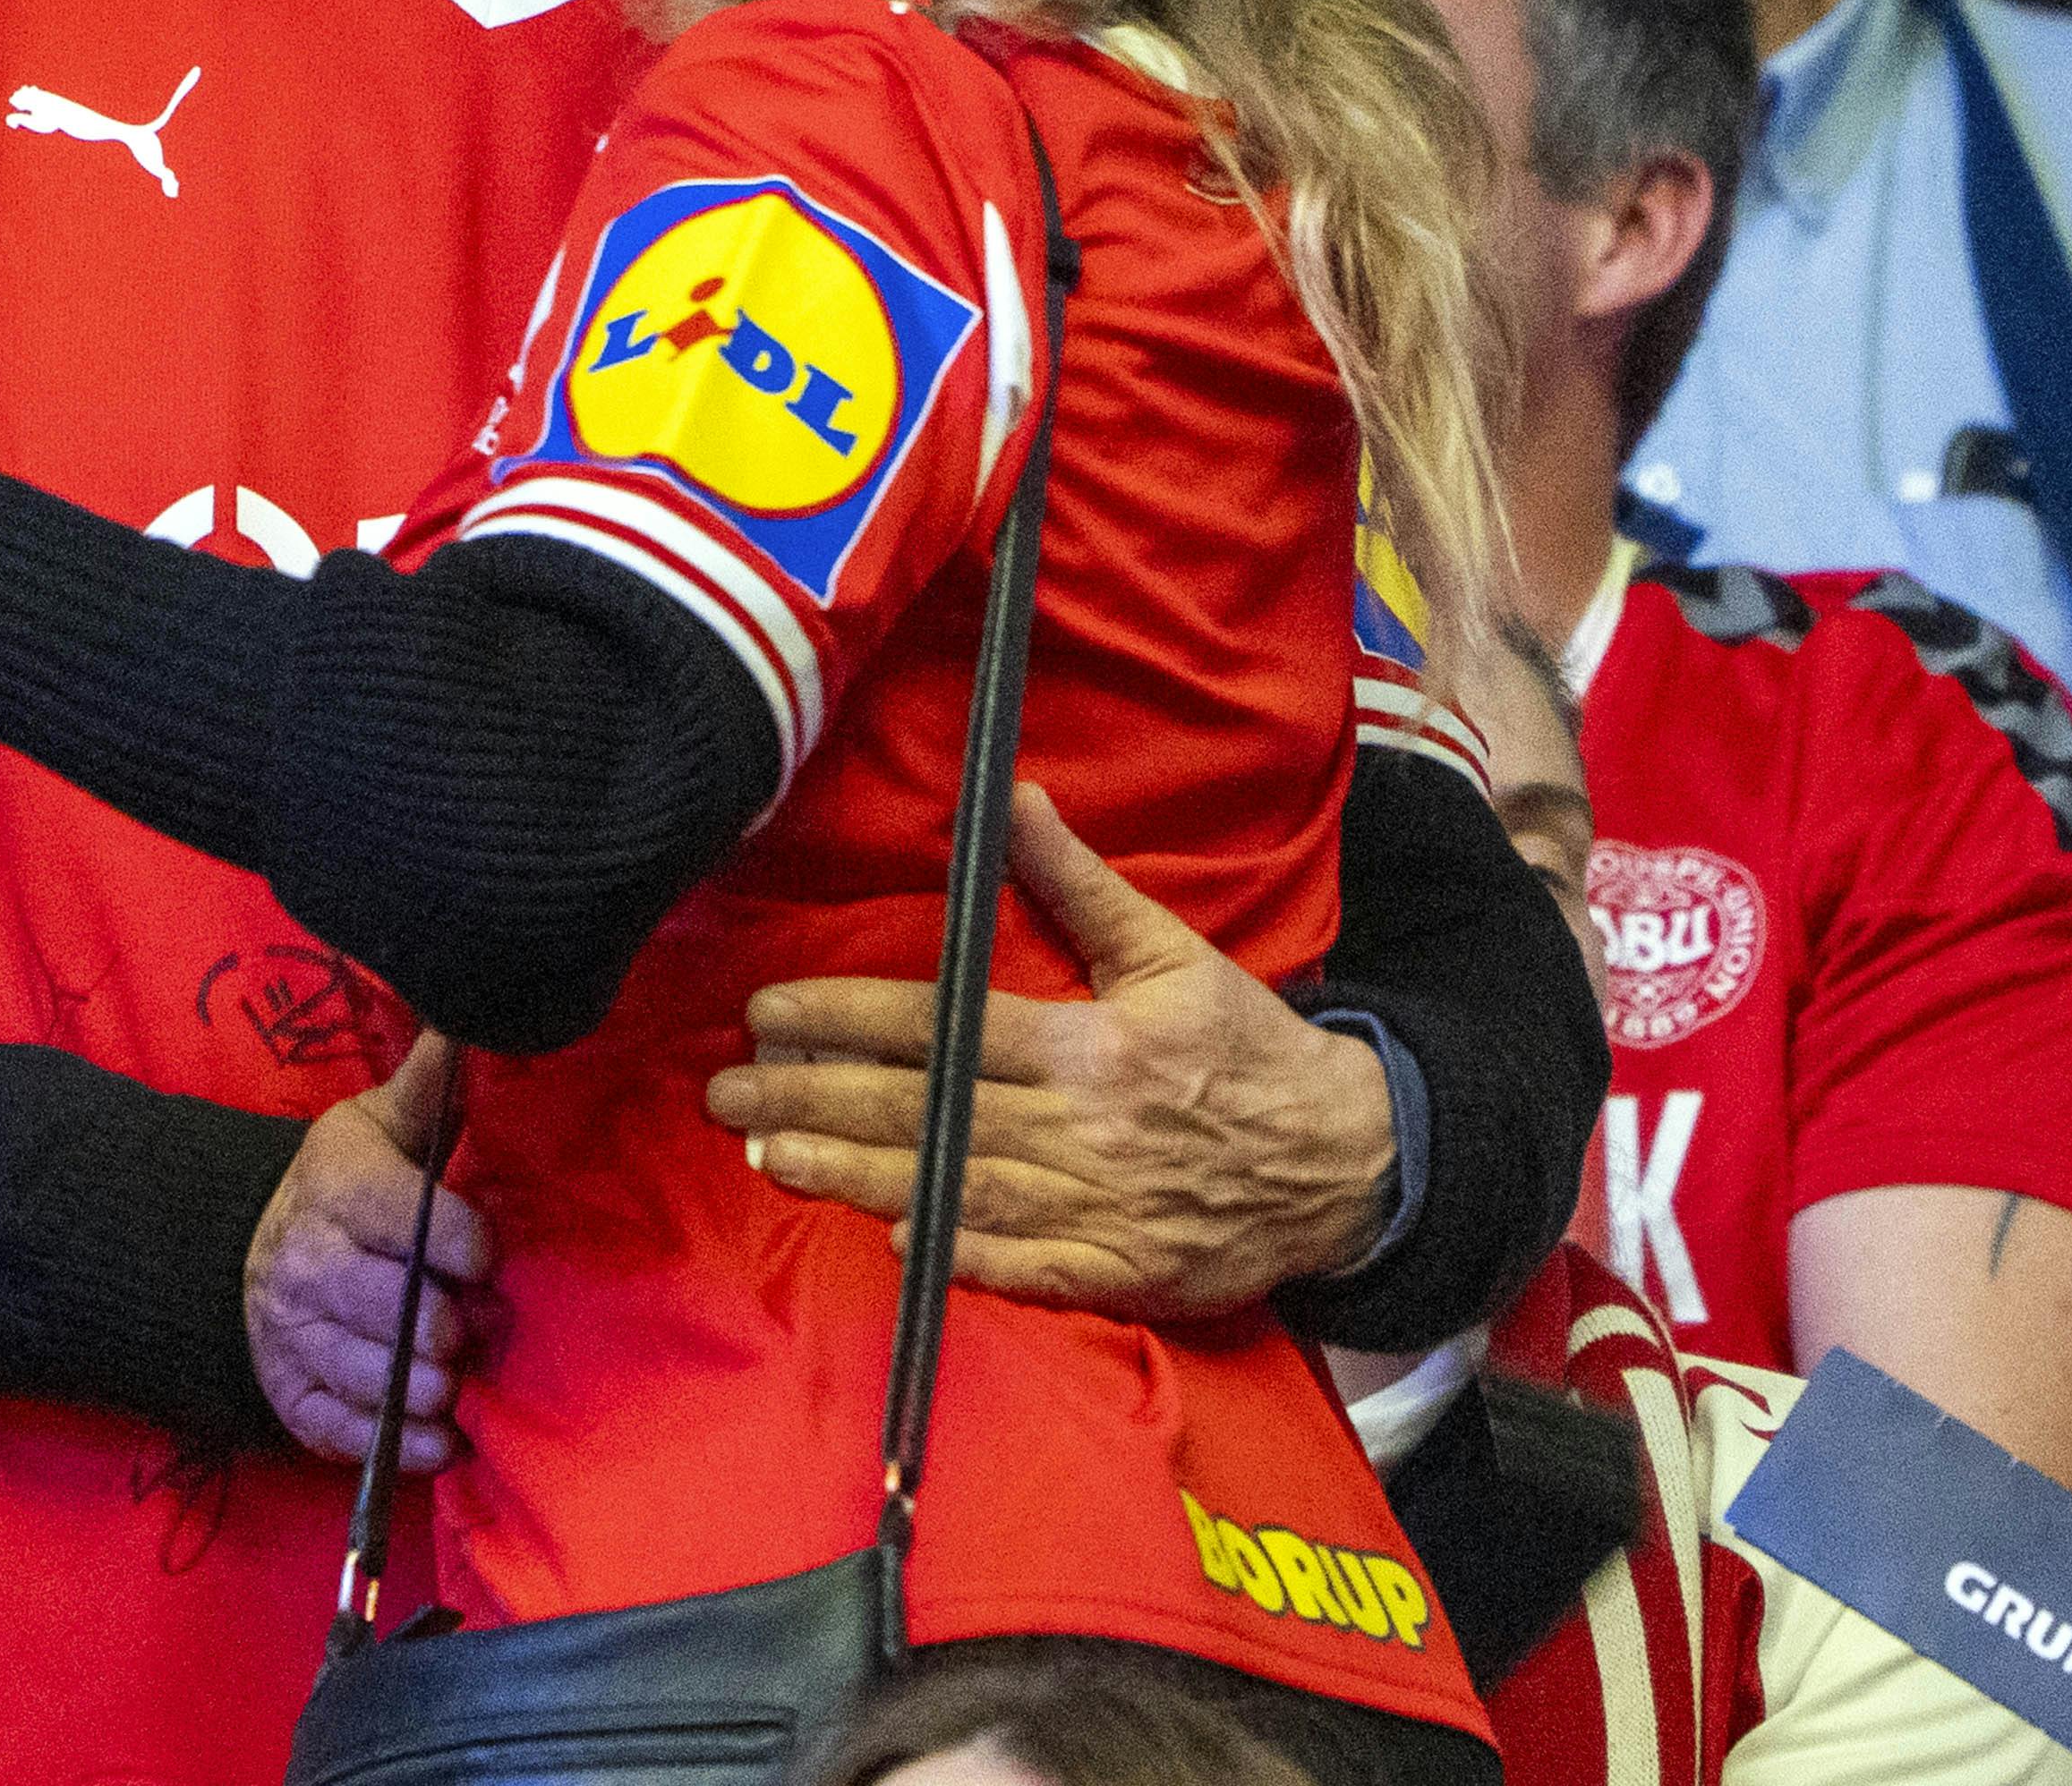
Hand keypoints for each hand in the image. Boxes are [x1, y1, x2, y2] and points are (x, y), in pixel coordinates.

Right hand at [247, 1037, 499, 1469]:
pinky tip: (441, 1440)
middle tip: (474, 1331)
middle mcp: (300, 1258)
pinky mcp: (291, 1395)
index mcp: (334, 1184)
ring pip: (362, 1372)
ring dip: (421, 1388)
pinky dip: (395, 1445)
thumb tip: (472, 1020)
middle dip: (440, 1324)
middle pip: (381, 1305)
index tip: (488, 1260)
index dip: (455, 1242)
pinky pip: (339, 1431)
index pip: (396, 1215)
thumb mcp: (386, 1124)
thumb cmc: (356, 1183)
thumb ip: (432, 1084)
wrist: (265, 1247)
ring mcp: (288, 1332)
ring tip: (455, 1383)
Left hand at [702, 784, 1395, 1314]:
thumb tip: (1010, 797)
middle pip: (924, 1112)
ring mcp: (1097, 1209)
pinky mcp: (1117, 1273)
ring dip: (853, 1175)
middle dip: (813, 1102)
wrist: (1345, 1163)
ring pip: (952, 1188)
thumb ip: (1078, 882)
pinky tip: (886, 1235)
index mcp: (1089, 1046)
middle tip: (726, 1096)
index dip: (845, 1020)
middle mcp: (1082, 1129)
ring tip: (769, 1158)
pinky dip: (953, 1253)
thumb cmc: (1246, 1046)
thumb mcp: (1171, 951)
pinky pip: (1019, 1268)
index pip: (940, 1026)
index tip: (767, 1014)